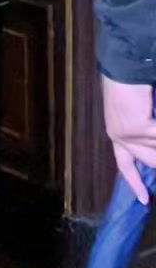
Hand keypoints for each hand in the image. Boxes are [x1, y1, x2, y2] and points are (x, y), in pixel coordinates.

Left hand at [103, 75, 155, 203]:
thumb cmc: (130, 86)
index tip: (145, 201)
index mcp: (116, 134)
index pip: (124, 165)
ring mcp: (127, 133)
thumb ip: (145, 133)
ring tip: (153, 126)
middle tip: (155, 145)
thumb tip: (151, 144)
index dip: (135, 183)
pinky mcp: (138, 127)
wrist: (123, 66)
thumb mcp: (135, 114)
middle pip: (150, 161)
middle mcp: (119, 136)